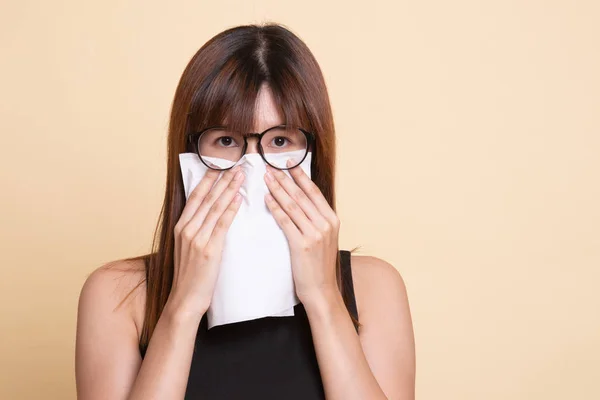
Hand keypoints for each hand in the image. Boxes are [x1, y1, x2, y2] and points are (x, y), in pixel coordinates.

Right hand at [167, 165, 244, 319]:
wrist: (185, 299)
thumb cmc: (190, 276)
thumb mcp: (187, 249)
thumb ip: (196, 230)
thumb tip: (209, 215)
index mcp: (180, 227)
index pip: (195, 196)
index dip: (208, 179)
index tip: (219, 165)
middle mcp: (186, 229)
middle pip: (206, 197)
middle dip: (221, 179)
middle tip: (235, 163)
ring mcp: (196, 238)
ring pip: (215, 207)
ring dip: (229, 188)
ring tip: (240, 175)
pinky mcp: (209, 249)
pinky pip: (221, 224)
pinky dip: (230, 209)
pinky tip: (238, 198)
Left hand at [263, 159, 340, 304]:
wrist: (321, 290)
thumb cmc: (319, 266)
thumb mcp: (325, 239)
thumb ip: (316, 220)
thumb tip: (302, 202)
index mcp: (332, 220)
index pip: (314, 192)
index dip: (300, 176)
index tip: (289, 163)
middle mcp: (325, 224)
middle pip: (302, 195)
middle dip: (285, 179)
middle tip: (271, 166)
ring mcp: (315, 234)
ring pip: (293, 205)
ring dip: (278, 189)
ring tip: (267, 178)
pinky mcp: (302, 244)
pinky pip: (286, 221)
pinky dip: (276, 208)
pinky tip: (267, 199)